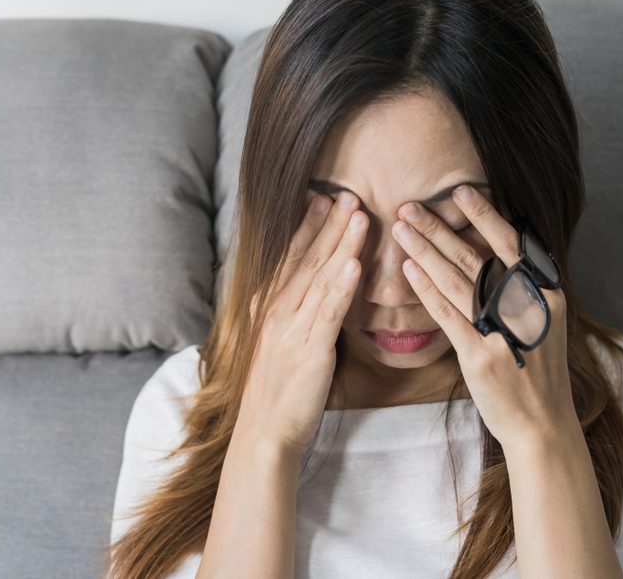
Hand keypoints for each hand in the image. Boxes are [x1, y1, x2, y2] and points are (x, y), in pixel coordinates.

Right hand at [237, 189, 366, 457]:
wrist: (264, 431)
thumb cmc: (276, 388)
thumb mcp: (279, 341)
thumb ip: (293, 311)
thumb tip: (315, 287)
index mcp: (269, 306)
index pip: (291, 257)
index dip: (307, 226)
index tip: (323, 197)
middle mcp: (276, 311)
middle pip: (307, 259)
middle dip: (329, 224)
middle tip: (347, 192)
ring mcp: (291, 328)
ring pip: (320, 278)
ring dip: (340, 244)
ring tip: (358, 214)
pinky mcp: (309, 350)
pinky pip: (328, 312)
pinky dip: (341, 286)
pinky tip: (354, 263)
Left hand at [391, 184, 577, 449]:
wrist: (542, 423)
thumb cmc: (537, 369)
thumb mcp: (542, 321)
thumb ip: (521, 288)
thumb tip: (493, 250)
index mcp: (545, 293)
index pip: (510, 244)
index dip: (484, 215)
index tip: (459, 191)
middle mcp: (526, 306)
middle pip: (475, 257)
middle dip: (437, 228)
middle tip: (409, 206)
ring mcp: (503, 331)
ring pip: (456, 280)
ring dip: (424, 250)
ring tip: (400, 228)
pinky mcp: (480, 355)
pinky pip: (447, 314)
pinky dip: (426, 289)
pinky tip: (407, 270)